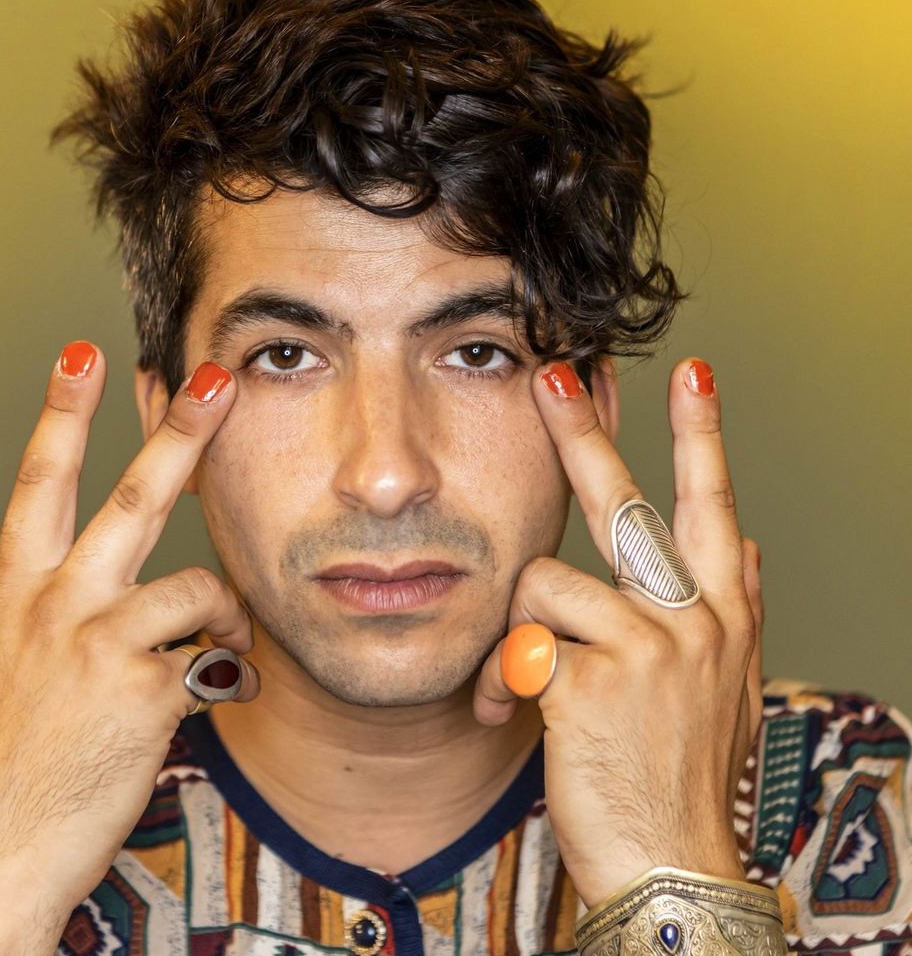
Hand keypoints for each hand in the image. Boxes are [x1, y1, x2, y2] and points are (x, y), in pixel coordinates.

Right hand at [0, 344, 256, 944]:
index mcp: (15, 591)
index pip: (37, 480)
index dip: (61, 410)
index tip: (82, 353)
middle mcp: (56, 605)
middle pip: (130, 498)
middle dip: (179, 432)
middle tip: (216, 381)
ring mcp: (99, 643)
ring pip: (193, 583)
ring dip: (221, 607)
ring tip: (222, 637)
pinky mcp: (145, 687)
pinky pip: (210, 650)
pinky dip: (222, 664)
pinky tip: (207, 690)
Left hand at [474, 357, 762, 908]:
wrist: (672, 867)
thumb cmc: (681, 773)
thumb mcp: (724, 686)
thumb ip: (731, 606)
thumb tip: (743, 538)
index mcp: (720, 615)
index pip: (714, 504)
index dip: (703, 436)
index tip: (693, 374)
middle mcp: (694, 619)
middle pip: (627, 502)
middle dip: (585, 433)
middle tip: (555, 376)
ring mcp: (649, 644)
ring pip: (543, 582)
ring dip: (517, 635)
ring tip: (519, 690)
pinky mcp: (594, 677)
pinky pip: (517, 644)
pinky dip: (499, 682)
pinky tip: (510, 719)